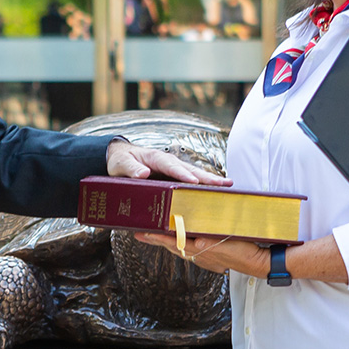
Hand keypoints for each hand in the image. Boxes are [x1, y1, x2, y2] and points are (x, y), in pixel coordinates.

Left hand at [105, 141, 228, 185]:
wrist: (120, 156)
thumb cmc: (119, 161)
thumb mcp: (120, 165)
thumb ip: (130, 169)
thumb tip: (143, 173)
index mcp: (156, 158)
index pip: (171, 166)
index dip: (182, 174)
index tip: (193, 182)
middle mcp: (168, 162)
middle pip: (190, 170)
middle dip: (207, 177)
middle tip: (224, 184)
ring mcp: (173, 169)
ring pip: (194, 174)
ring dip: (210, 180)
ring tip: (228, 186)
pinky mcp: (174, 176)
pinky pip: (191, 180)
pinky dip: (204, 185)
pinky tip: (216, 192)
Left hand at [134, 231, 265, 276]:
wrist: (258, 262)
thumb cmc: (245, 248)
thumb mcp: (228, 239)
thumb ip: (210, 240)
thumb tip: (196, 240)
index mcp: (202, 249)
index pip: (174, 242)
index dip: (158, 237)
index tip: (144, 233)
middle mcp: (200, 255)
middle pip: (173, 246)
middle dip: (156, 240)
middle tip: (140, 234)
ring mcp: (205, 259)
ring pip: (180, 249)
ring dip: (167, 243)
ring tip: (154, 236)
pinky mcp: (211, 259)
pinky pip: (191, 251)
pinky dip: (181, 245)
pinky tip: (180, 241)